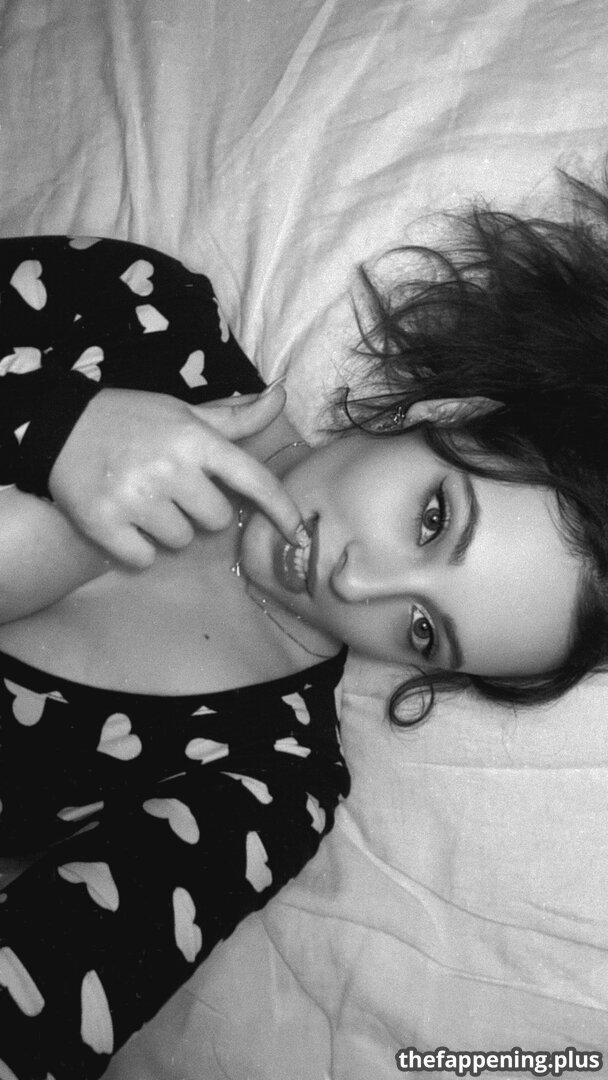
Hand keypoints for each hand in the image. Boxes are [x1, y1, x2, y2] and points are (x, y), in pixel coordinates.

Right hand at [48, 383, 304, 566]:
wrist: (57, 427)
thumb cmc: (132, 420)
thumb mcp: (183, 412)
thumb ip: (235, 417)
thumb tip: (280, 396)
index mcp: (195, 439)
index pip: (253, 480)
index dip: (281, 509)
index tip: (298, 532)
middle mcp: (171, 468)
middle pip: (216, 520)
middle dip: (199, 510)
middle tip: (171, 488)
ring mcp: (137, 497)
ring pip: (180, 541)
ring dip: (167, 529)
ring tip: (143, 500)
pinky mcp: (105, 523)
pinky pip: (144, 558)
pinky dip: (137, 548)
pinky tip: (124, 521)